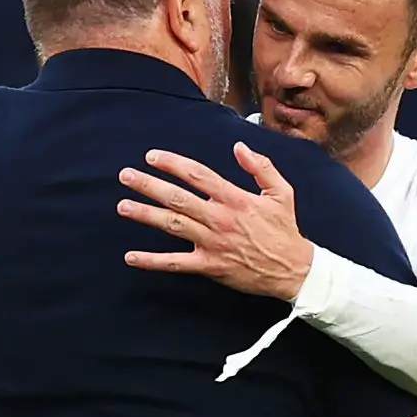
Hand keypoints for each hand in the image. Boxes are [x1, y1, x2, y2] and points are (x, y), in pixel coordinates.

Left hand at [117, 142, 313, 300]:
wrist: (293, 269)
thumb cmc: (284, 230)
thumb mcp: (281, 192)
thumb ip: (261, 166)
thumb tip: (239, 146)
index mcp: (235, 198)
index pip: (197, 174)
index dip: (172, 163)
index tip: (152, 156)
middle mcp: (219, 218)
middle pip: (177, 197)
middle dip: (148, 185)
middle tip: (126, 175)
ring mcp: (212, 242)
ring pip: (172, 225)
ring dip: (145, 214)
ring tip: (122, 206)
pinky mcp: (209, 266)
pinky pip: (175, 263)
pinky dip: (152, 261)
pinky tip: (131, 256)